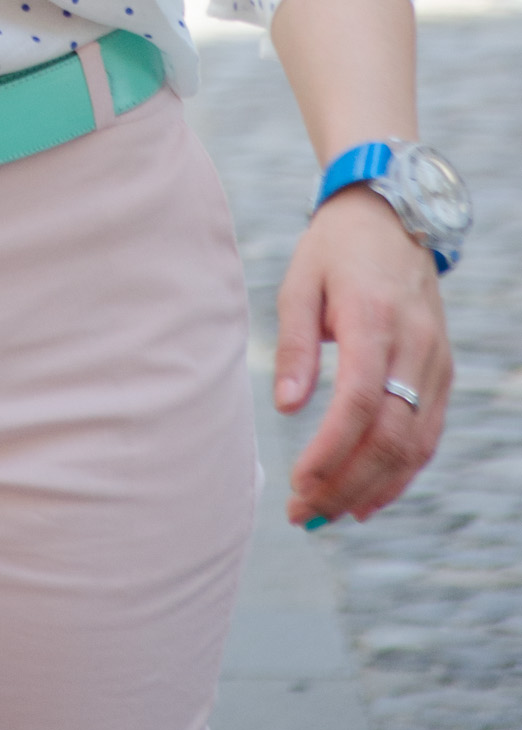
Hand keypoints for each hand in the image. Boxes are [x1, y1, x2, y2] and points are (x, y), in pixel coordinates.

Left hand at [274, 184, 450, 526]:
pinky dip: (401, 472)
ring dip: (373, 487)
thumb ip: (293, 345)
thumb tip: (286, 408)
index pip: (359, 401)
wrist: (391, 215)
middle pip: (390, 434)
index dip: (331, 450)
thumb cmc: (334, 249)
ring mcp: (435, 360)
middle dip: (347, 482)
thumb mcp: (299, 282)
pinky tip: (369, 496)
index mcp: (374, 318)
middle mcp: (414, 344)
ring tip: (329, 514)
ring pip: (415, 444)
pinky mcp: (443, 371)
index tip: (299, 483)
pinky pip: (428, 433)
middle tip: (305, 513)